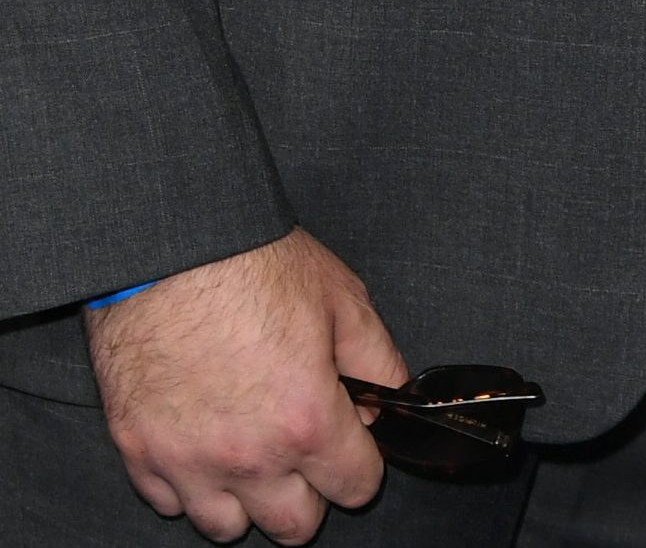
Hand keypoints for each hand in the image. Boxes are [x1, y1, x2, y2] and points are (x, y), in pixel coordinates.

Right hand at [85, 227, 400, 542]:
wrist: (172, 244)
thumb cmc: (253, 262)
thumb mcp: (343, 298)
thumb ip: (377, 360)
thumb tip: (388, 400)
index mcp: (305, 421)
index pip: (355, 488)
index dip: (362, 463)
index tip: (352, 444)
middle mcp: (249, 457)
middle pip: (294, 526)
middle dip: (309, 493)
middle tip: (304, 451)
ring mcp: (187, 462)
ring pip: (227, 527)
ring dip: (246, 497)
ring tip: (251, 451)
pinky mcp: (140, 453)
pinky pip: (170, 502)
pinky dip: (188, 482)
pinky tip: (202, 439)